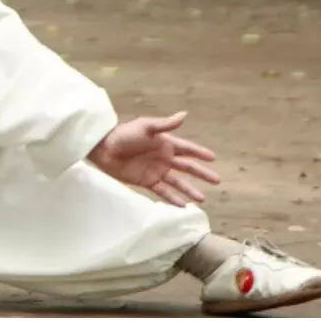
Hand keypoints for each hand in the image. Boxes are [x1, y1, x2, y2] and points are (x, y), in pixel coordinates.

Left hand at [86, 110, 220, 206]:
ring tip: (203, 199)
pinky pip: (162, 192)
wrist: (103, 149)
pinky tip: (183, 206)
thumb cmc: (123, 134)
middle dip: (201, 173)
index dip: (199, 152)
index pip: (187, 149)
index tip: (213, 158)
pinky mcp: (145, 181)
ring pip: (177, 182)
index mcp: (164, 143)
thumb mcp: (145, 127)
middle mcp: (162, 157)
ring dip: (189, 190)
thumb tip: (185, 114)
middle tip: (217, 180)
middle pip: (186, 167)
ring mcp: (155, 170)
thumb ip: (165, 124)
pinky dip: (173, 198)